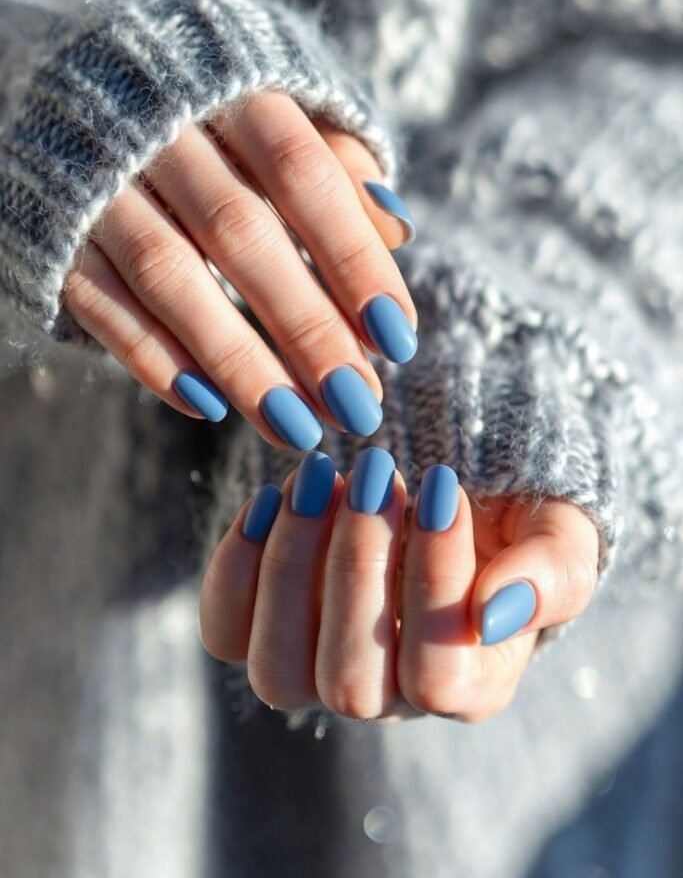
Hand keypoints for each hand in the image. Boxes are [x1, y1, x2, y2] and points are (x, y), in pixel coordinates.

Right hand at [61, 93, 417, 447]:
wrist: (66, 84)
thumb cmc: (205, 112)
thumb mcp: (279, 109)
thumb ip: (337, 162)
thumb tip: (397, 232)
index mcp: (232, 88)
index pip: (304, 175)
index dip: (353, 258)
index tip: (398, 338)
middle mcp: (160, 127)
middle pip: (241, 234)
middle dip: (306, 327)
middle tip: (357, 404)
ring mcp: (98, 180)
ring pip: (170, 276)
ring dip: (237, 360)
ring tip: (295, 426)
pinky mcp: (54, 232)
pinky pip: (99, 301)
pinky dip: (152, 358)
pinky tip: (208, 407)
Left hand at [199, 448, 599, 722]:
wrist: (445, 492)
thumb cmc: (509, 520)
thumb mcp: (558, 534)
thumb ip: (549, 574)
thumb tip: (493, 613)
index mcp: (471, 686)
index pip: (440, 675)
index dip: (434, 582)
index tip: (441, 485)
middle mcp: (388, 699)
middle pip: (350, 682)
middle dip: (358, 565)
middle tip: (377, 471)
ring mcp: (317, 671)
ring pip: (278, 670)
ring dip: (292, 565)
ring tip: (321, 477)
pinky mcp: (262, 632)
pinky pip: (227, 631)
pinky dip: (238, 565)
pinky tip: (272, 497)